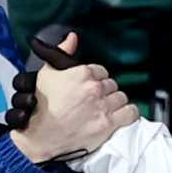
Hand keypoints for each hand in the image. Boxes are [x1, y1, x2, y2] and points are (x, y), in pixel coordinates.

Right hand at [10, 34, 135, 161]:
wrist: (41, 135)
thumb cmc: (42, 106)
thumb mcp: (46, 74)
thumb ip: (62, 52)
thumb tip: (72, 38)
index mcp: (83, 73)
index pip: (101, 71)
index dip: (95, 79)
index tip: (89, 88)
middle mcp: (95, 88)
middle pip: (111, 85)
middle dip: (104, 92)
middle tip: (94, 101)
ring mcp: (103, 106)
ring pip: (121, 98)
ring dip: (115, 103)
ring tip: (104, 110)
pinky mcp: (108, 124)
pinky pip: (130, 113)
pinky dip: (128, 114)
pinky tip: (121, 116)